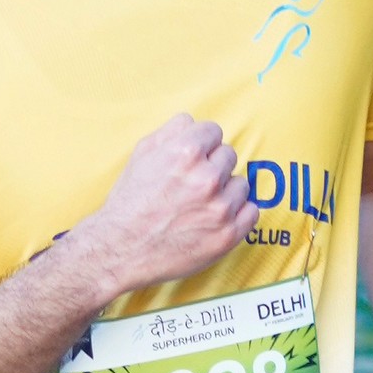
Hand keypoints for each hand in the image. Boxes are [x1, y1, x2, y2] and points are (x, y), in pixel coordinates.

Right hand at [82, 114, 254, 296]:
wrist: (120, 250)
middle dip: (213, 167)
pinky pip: (251, 212)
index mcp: (186, 152)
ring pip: (241, 184)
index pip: (213, 132)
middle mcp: (207, 177)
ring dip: (226, 191)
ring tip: (201, 205)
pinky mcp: (228, 235)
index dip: (201, 145)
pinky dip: (239, 214)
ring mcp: (220, 208)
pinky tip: (218, 218)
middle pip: (228, 156)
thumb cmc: (129, 203)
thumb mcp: (141, 155)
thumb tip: (192, 122)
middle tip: (193, 185)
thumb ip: (171, 132)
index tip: (195, 159)